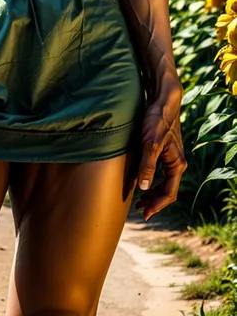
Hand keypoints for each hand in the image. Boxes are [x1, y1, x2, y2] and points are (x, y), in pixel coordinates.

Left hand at [135, 86, 186, 220]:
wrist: (163, 101)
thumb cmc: (157, 120)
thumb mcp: (150, 143)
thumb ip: (148, 166)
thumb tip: (143, 188)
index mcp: (177, 164)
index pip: (169, 193)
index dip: (157, 206)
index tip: (145, 214)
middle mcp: (176, 163)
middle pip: (167, 190)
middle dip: (154, 201)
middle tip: (139, 209)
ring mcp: (171, 157)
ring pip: (164, 182)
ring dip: (152, 192)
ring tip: (139, 199)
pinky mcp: (164, 151)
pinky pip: (160, 172)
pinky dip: (151, 180)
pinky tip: (140, 180)